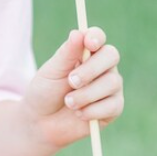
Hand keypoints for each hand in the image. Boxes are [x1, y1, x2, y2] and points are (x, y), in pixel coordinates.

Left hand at [24, 27, 123, 150]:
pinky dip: (92, 111)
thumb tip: (78, 33)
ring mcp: (110, 87)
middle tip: (71, 81)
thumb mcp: (51, 71)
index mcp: (85, 52)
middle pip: (111, 55)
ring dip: (86, 94)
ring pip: (112, 82)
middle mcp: (102, 66)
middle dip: (91, 69)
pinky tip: (79, 114)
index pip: (97, 37)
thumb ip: (66, 54)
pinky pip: (112, 105)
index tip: (89, 44)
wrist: (42, 122)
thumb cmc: (45, 91)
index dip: (96, 37)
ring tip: (68, 102)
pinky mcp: (114, 107)